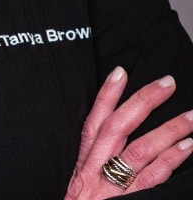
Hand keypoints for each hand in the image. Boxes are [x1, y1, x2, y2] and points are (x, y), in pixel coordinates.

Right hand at [65, 67, 192, 197]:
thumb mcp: (77, 186)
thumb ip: (91, 165)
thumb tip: (107, 140)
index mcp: (82, 164)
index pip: (94, 122)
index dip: (106, 95)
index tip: (121, 71)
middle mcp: (96, 171)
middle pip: (118, 128)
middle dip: (143, 102)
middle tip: (167, 83)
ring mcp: (114, 188)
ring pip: (140, 150)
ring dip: (168, 129)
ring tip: (191, 115)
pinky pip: (153, 178)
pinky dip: (171, 160)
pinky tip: (187, 146)